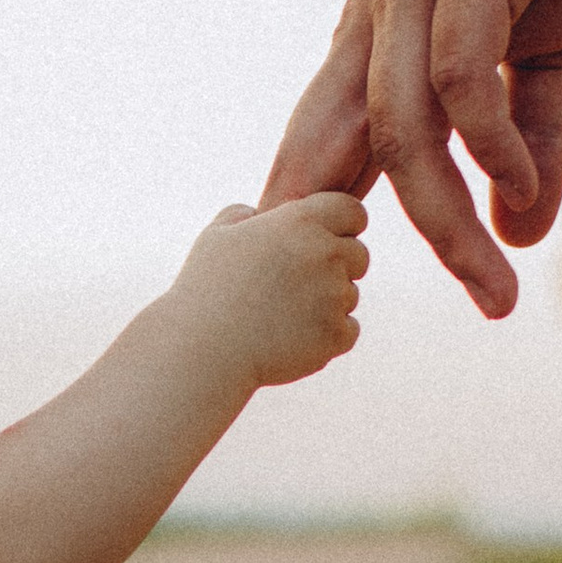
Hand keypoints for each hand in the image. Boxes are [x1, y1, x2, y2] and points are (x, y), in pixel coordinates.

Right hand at [176, 195, 368, 388]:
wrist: (202, 350)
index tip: (330, 241)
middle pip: (359, 255)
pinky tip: (292, 338)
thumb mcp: (216, 237)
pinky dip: (327, 337)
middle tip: (299, 287)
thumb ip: (243, 216)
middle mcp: (324, 253)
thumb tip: (258, 215)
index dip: (344, 226)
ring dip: (327, 305)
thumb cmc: (203, 292)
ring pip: (350, 296)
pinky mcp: (336, 334)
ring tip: (282, 317)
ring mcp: (334, 295)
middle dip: (338, 268)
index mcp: (299, 222)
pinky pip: (349, 330)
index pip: (353, 212)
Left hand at [264, 0, 561, 316]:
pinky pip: (456, 74)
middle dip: (357, 254)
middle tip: (381, 334)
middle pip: (346, 158)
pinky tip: (513, 190)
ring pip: (403, 136)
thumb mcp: (552, 38)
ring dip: (446, 226)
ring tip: (496, 292)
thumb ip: (533, 135)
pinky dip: (483, 143)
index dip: (312, 221)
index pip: (330, 141)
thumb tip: (522, 228)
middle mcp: (379, 16)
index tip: (309, 301)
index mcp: (385, 32)